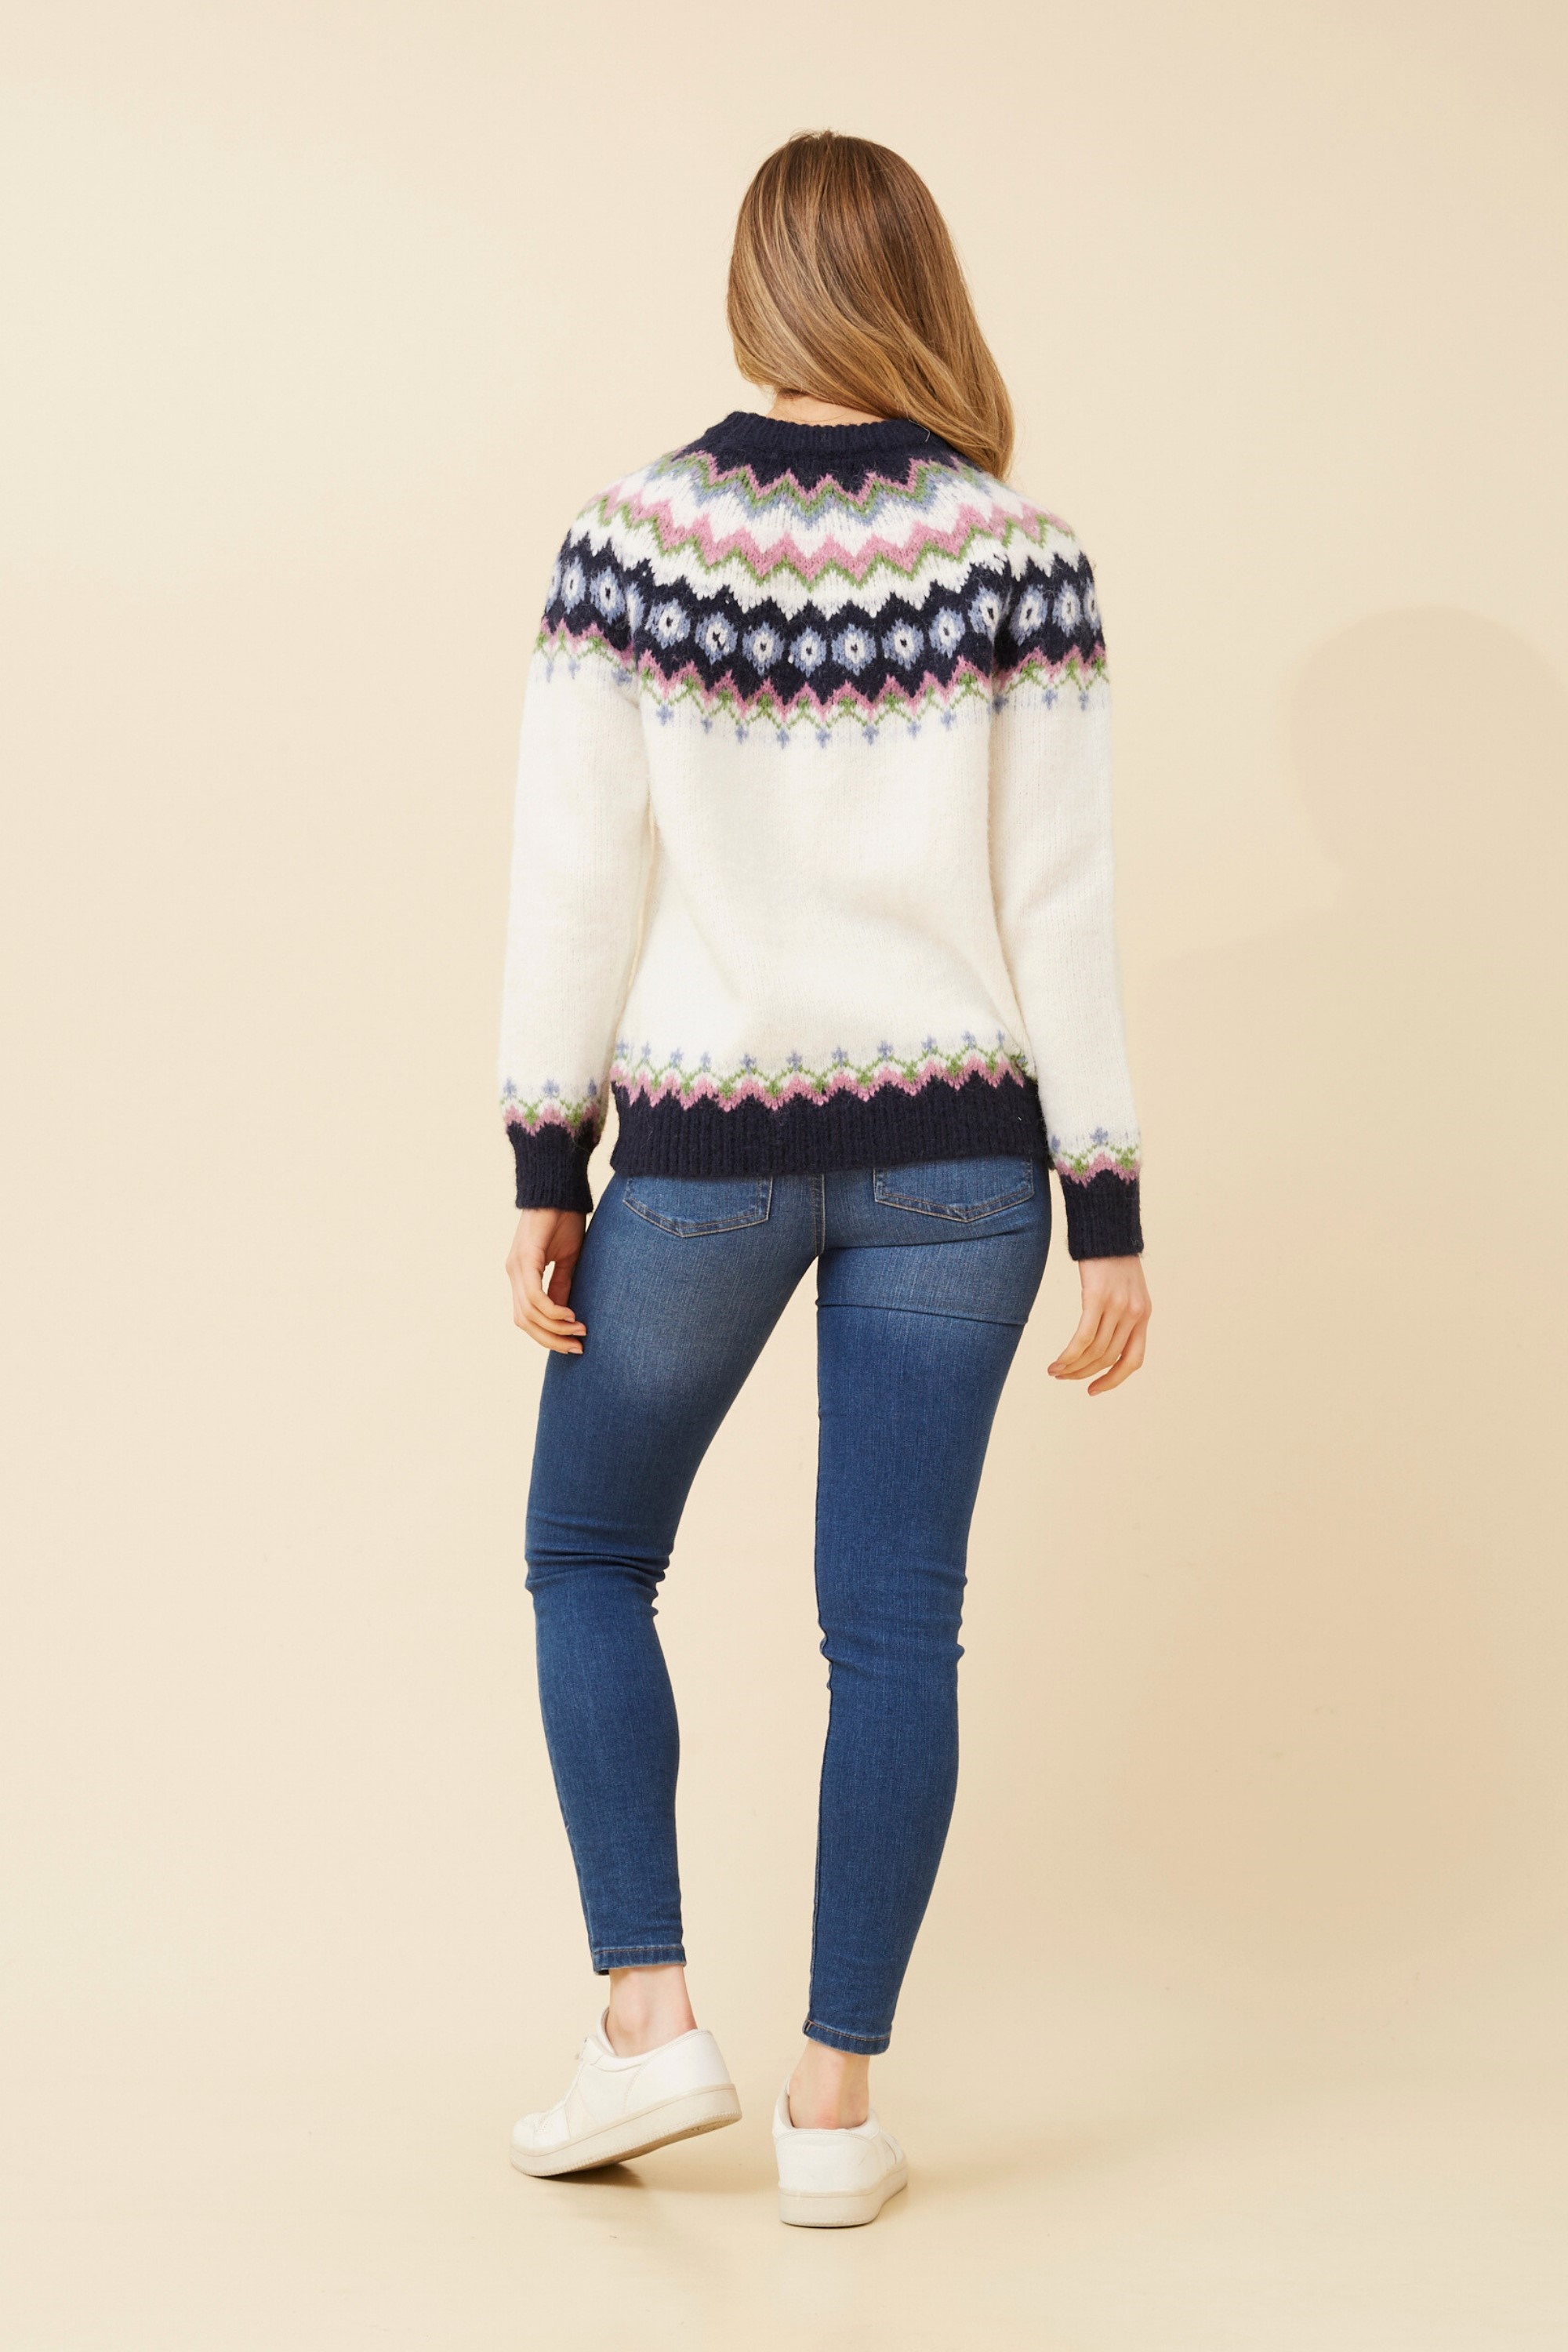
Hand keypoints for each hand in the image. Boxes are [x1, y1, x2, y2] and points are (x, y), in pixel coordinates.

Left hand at [506, 1208, 586, 1353]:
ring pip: (529, 1313)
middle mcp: (513, 1273)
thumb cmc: (563, 1219)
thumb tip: (564, 1315)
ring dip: (555, 1328)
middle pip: (524, 1322)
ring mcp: (516, 1266)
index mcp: (521, 1275)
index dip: (548, 1336)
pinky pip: (535, 1295)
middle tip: (577, 1348)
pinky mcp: (525, 1258)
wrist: (558, 1188)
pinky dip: (553, 1310)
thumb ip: (561, 1286)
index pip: (527, 1318)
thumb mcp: (566, 1260)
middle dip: (551, 1340)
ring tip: (579, 1331)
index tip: (573, 1345)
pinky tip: (571, 1315)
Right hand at [1048, 1255, 1150, 1395]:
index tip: (1094, 1389)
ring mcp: (1117, 1307)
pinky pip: (1083, 1337)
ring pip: (1094, 1351)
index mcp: (1143, 1315)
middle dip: (1083, 1373)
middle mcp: (1134, 1314)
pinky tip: (1057, 1361)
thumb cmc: (1111, 1257)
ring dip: (1072, 1367)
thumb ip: (1121, 1312)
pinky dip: (1069, 1354)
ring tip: (1055, 1370)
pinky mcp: (1097, 1297)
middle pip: (1107, 1358)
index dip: (1114, 1380)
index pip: (1133, 1360)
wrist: (1108, 1228)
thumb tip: (1102, 1337)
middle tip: (1063, 1377)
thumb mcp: (1126, 1288)